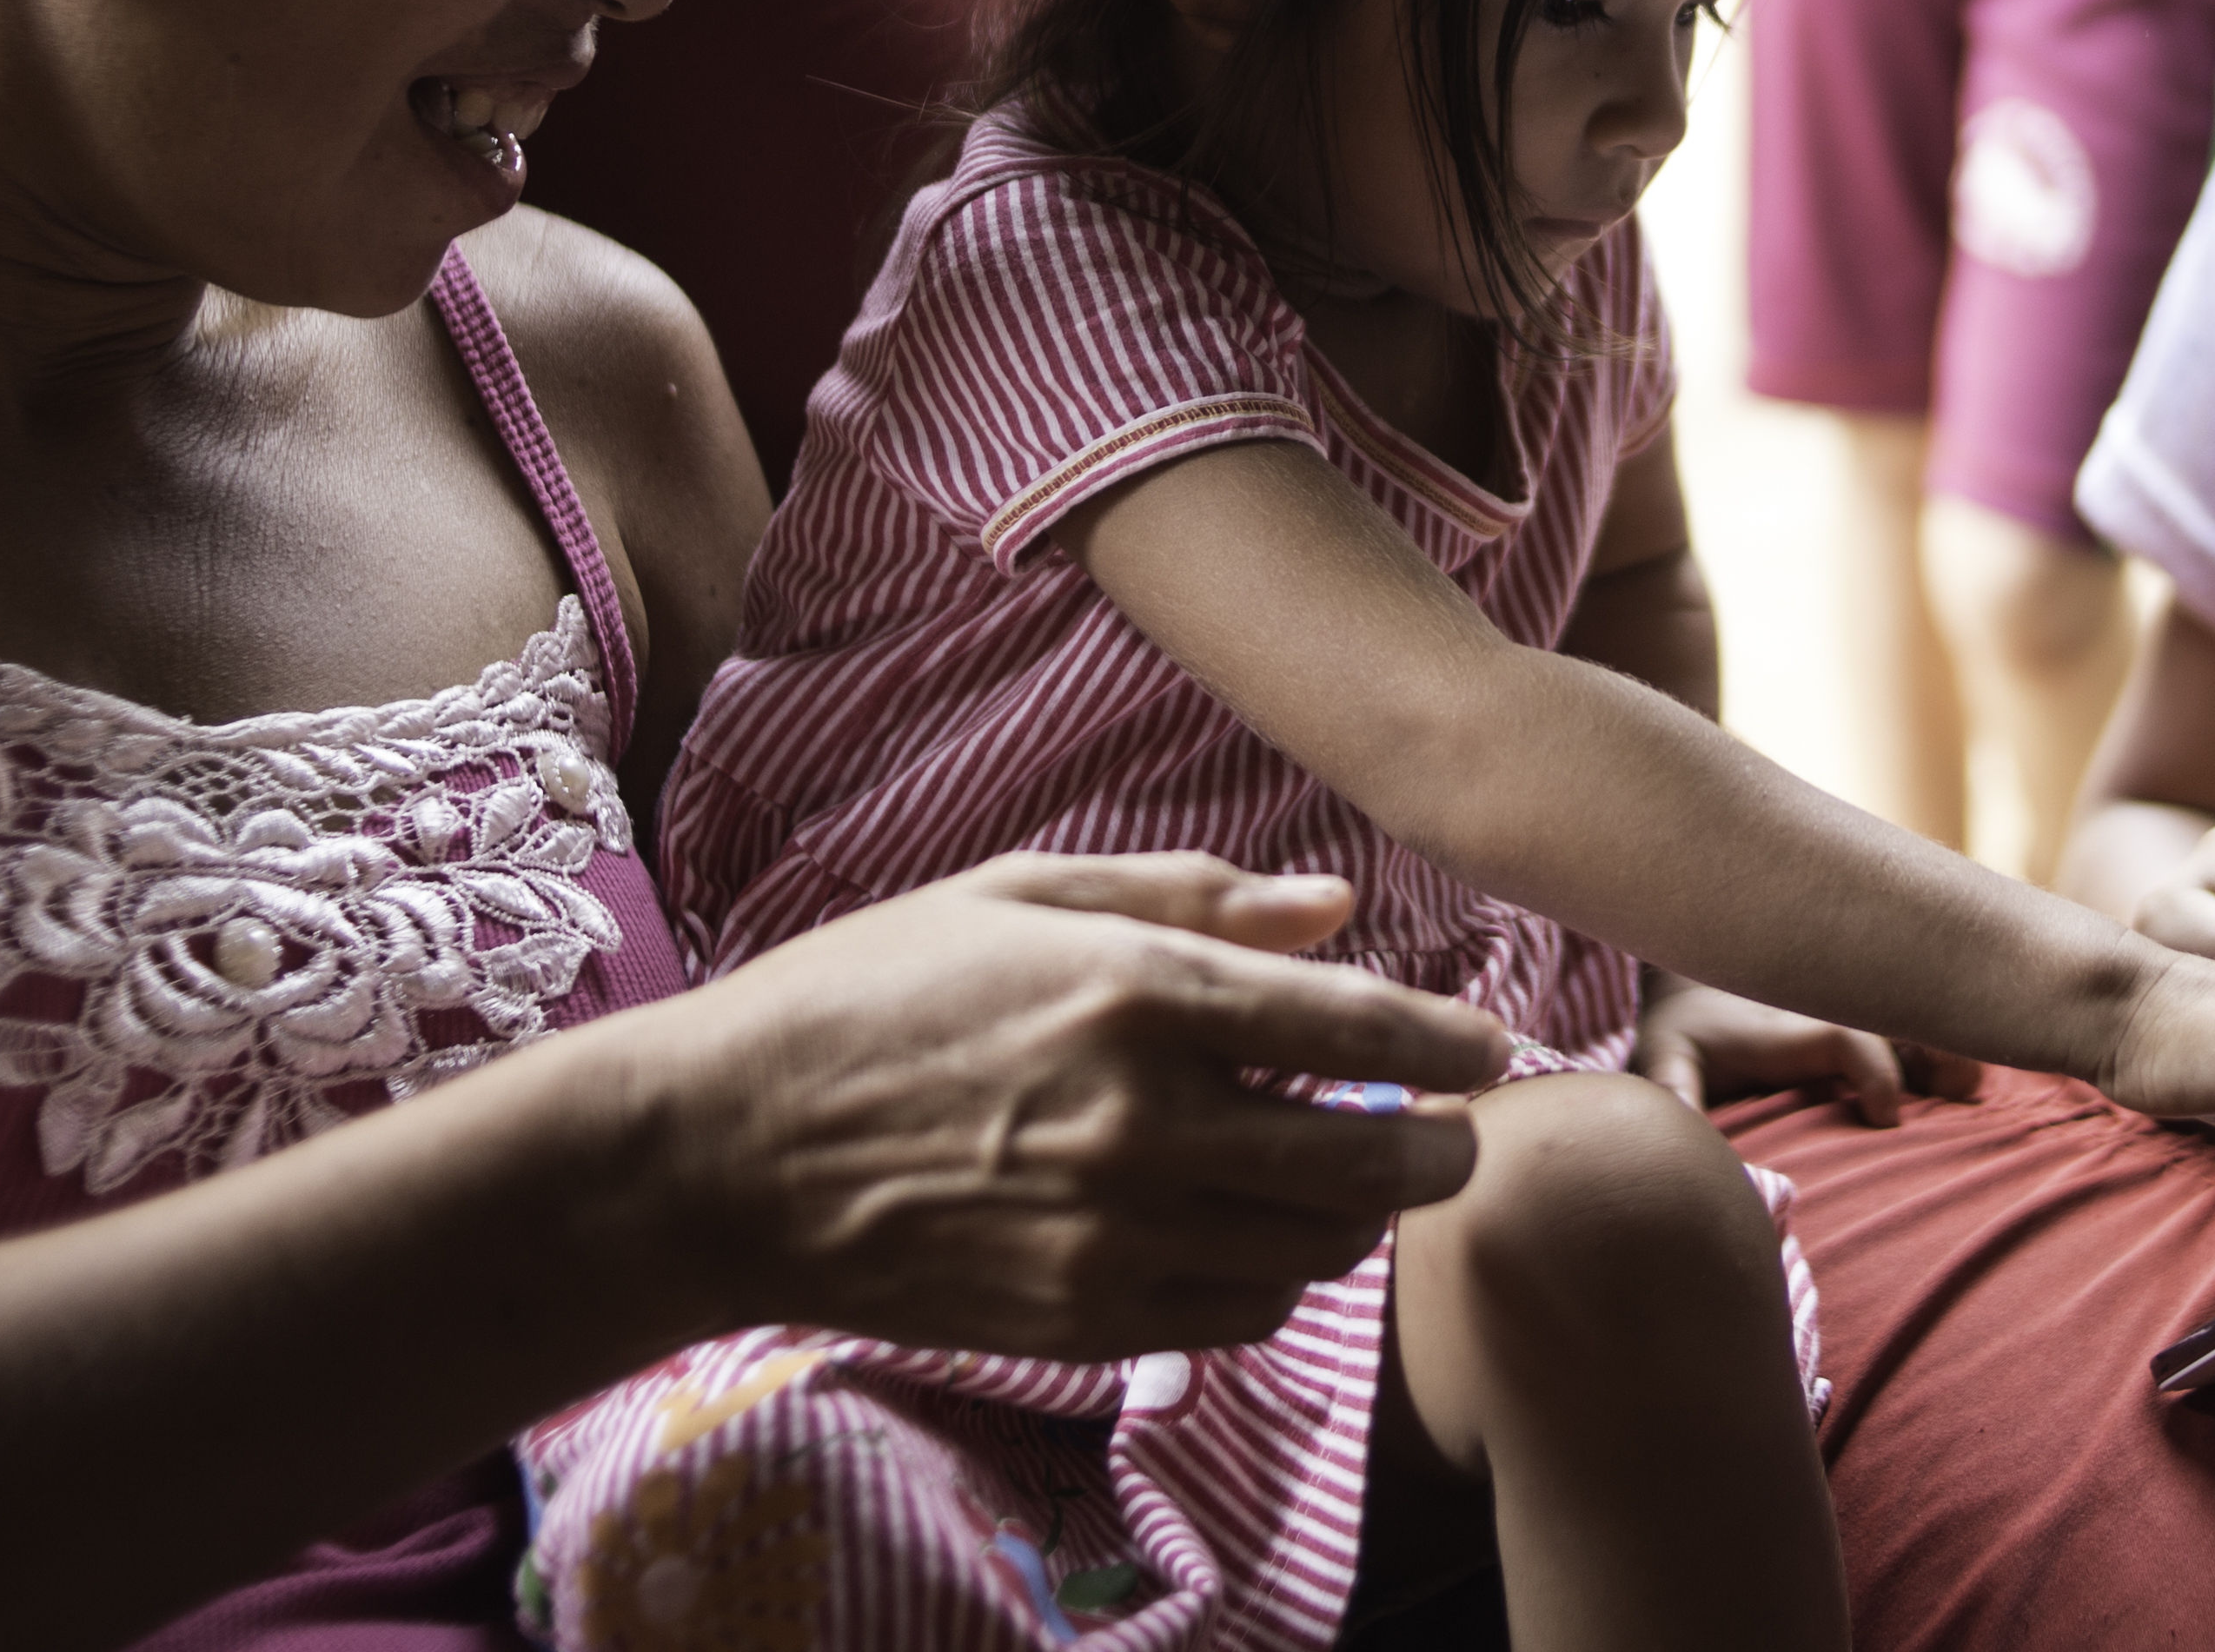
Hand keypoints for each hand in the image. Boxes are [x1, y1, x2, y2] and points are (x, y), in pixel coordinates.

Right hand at [637, 851, 1506, 1361]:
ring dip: (1356, 1216)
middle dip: (1438, 1150)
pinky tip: (1254, 1234)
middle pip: (1367, 1159)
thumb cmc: (870, 995)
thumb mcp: (1022, 894)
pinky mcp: (1081, 1320)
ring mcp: (1113, 1234)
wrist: (727, 1153)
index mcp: (1137, 992)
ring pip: (1314, 1247)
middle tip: (1452, 1133)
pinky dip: (1275, 1278)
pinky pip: (1237, 1315)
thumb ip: (1193, 896)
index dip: (1447, 1040)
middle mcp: (1144, 1121)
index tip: (1486, 1046)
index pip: (1357, 1024)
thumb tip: (1337, 904)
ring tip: (1346, 1176)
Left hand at [1632, 974, 1980, 1126]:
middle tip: (1968, 1089)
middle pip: (1895, 1017)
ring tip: (1977, 1083)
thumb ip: (1674, 1091)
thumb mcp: (1663, 1059)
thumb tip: (1678, 1125)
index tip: (1886, 1116)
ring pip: (1910, 1018)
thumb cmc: (1682, 1037)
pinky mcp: (1856, 1025)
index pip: (1843, 1036)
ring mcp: (1846, 1017)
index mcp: (1785, 1028)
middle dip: (1936, 1046)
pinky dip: (1943, 1044)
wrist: (1691, 984)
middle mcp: (1827, 1016)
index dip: (1873, 1069)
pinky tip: (1972, 1076)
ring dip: (1946, 1044)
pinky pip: (1910, 1026)